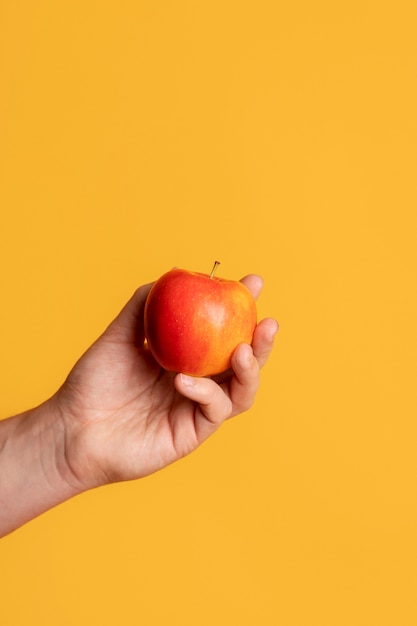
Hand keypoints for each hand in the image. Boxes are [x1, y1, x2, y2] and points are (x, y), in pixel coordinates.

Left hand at [56, 275, 277, 490]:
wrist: (72, 428)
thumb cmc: (93, 383)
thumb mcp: (119, 335)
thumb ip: (143, 305)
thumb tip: (172, 273)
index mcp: (187, 358)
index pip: (223, 332)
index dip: (242, 309)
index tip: (253, 283)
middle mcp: (198, 382)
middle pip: (243, 363)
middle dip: (262, 342)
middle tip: (267, 321)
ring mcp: (196, 409)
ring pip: (241, 391)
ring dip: (250, 370)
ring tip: (242, 350)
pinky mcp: (190, 433)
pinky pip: (213, 411)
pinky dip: (206, 392)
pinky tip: (184, 380)